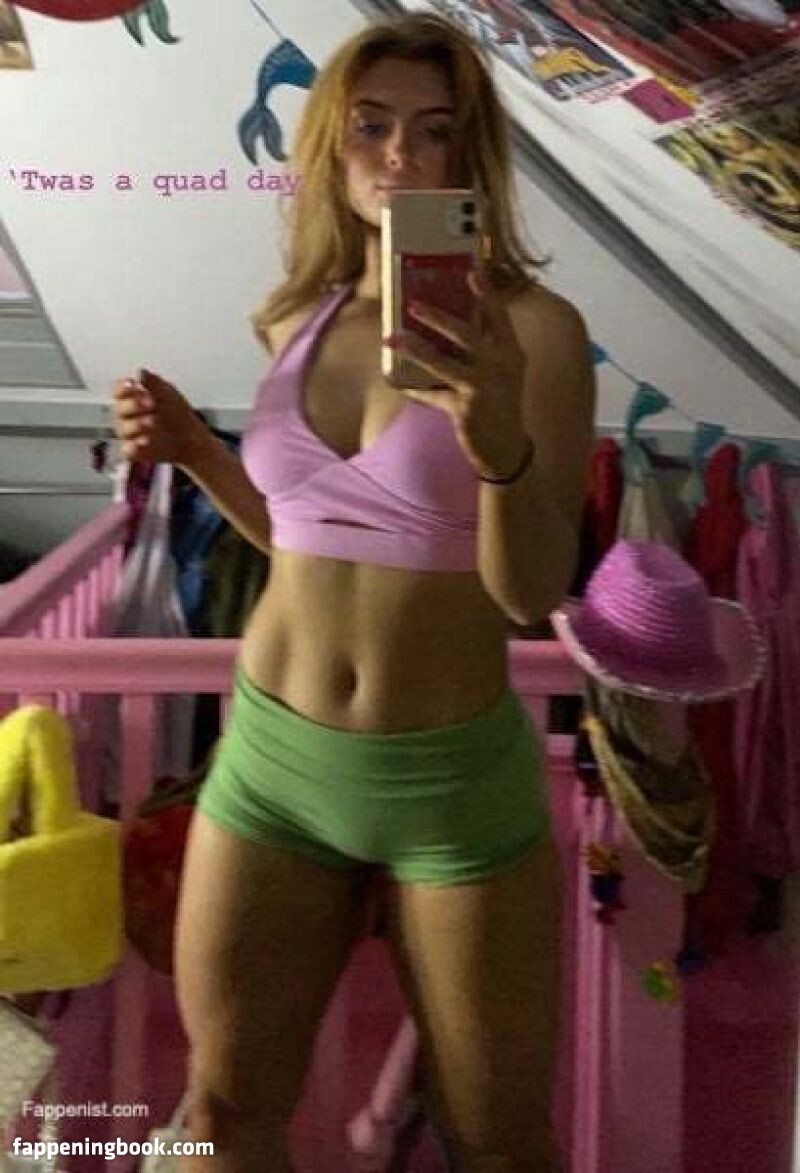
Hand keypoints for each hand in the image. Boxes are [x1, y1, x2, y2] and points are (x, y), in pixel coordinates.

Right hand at [110, 368, 208, 468]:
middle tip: (151, 403)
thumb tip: (140, 372)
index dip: (122, 387)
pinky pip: (127, 450)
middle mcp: (126, 416)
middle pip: (118, 408)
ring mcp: (129, 434)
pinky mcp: (134, 451)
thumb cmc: (177, 414)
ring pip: (122, 429)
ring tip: (152, 421)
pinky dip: (133, 446)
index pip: (117, 391)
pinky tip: (144, 441)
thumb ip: (154, 383)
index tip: (132, 384)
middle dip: (132, 405)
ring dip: (136, 424)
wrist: (191, 438)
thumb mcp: (168, 394)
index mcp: (132, 399)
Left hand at [384, 268, 529, 479]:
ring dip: (416, 349)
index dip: (487, 293)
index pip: (499, 317)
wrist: (507, 450)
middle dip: (438, 318)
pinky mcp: (466, 410)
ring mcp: (483, 389)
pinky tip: (397, 382)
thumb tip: (449, 321)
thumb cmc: (500, 405)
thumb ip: (482, 348)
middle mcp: (500, 368)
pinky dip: (415, 389)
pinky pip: (433, 395)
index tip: (472, 271)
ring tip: (394, 337)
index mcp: (512, 354)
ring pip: (444, 364)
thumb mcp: (500, 373)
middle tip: (413, 304)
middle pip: (467, 335)